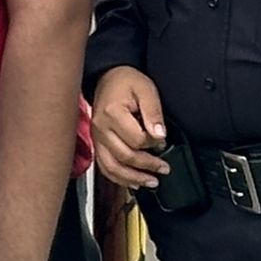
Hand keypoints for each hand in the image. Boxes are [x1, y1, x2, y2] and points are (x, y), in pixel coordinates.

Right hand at [92, 66, 170, 188]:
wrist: (108, 78)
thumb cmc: (127, 82)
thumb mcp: (146, 90)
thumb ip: (154, 113)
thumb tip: (159, 135)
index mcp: (113, 114)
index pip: (135, 139)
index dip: (152, 143)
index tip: (163, 141)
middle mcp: (101, 128)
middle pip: (124, 156)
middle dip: (146, 165)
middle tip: (164, 168)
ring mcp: (97, 138)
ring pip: (112, 167)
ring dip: (132, 178)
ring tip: (150, 182)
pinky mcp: (97, 143)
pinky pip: (104, 166)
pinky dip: (118, 178)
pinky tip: (132, 182)